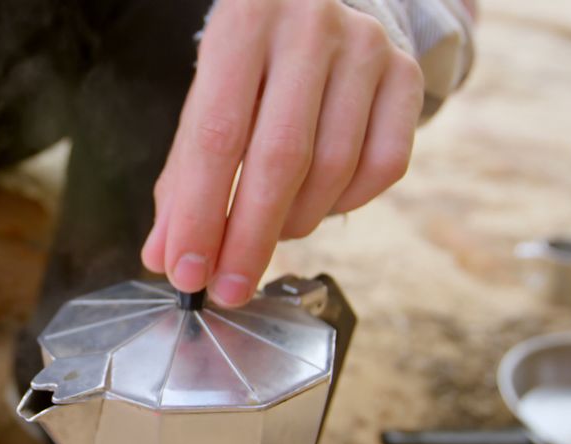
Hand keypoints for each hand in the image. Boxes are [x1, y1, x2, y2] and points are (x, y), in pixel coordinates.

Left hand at [141, 0, 423, 305]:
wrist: (312, 6)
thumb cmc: (247, 67)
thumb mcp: (205, 103)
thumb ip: (183, 179)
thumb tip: (163, 256)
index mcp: (244, 23)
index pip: (218, 136)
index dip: (201, 214)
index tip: (187, 272)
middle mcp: (309, 27)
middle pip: (281, 158)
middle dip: (249, 239)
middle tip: (227, 289)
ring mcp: (366, 48)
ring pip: (334, 169)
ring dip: (293, 224)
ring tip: (267, 232)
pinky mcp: (406, 74)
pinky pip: (383, 167)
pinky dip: (345, 205)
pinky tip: (316, 204)